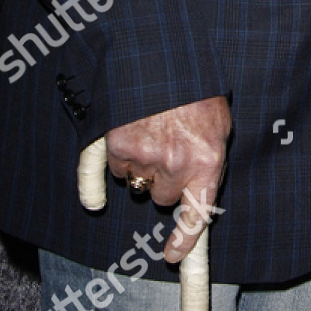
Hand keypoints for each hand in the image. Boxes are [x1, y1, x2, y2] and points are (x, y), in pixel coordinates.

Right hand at [105, 95, 230, 263]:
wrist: (168, 54)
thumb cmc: (196, 89)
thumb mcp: (218, 124)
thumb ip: (209, 159)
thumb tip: (198, 196)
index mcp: (207, 159)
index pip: (196, 213)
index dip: (184, 240)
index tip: (172, 256)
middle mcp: (176, 164)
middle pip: (163, 196)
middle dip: (165, 180)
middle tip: (169, 148)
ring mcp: (145, 155)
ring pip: (136, 181)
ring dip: (141, 166)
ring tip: (151, 131)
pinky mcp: (117, 143)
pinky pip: (109, 171)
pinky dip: (95, 184)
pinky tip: (92, 202)